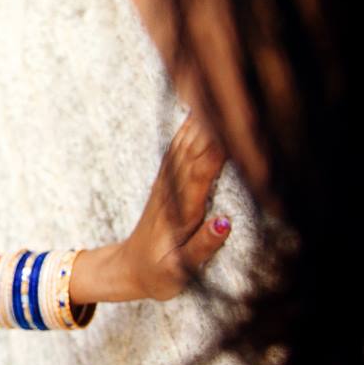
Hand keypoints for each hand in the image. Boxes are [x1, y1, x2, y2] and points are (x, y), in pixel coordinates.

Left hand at [72, 111, 229, 304]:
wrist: (129, 270)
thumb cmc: (159, 274)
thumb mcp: (179, 271)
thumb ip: (202, 247)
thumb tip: (224, 222)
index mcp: (181, 212)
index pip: (202, 173)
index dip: (218, 150)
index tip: (234, 129)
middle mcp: (173, 192)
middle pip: (194, 151)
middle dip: (212, 125)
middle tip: (233, 97)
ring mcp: (167, 184)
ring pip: (184, 144)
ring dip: (200, 120)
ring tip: (216, 91)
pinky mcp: (166, 181)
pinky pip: (178, 148)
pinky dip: (189, 127)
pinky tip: (198, 110)